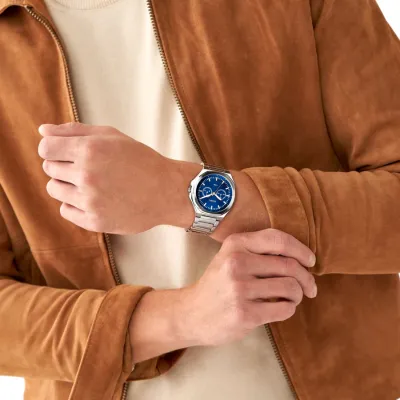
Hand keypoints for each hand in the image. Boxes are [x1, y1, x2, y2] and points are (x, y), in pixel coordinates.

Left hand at [38, 123, 199, 233]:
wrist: (167, 191)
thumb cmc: (141, 160)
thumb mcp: (112, 136)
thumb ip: (75, 131)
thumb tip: (42, 131)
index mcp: (90, 149)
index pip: (46, 148)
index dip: (54, 149)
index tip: (67, 153)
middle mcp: (87, 175)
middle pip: (49, 168)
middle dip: (64, 166)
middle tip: (89, 169)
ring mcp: (90, 200)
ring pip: (55, 190)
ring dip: (68, 185)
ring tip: (92, 184)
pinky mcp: (94, 221)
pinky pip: (66, 210)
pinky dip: (75, 204)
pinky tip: (95, 199)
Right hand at [181, 228, 316, 345]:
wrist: (191, 313)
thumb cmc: (218, 284)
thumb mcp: (230, 257)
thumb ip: (258, 251)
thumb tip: (301, 256)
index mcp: (235, 244)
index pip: (278, 240)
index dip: (301, 250)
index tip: (310, 261)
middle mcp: (236, 262)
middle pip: (289, 265)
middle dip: (307, 278)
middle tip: (310, 288)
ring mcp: (239, 289)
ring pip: (291, 288)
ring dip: (298, 295)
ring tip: (292, 298)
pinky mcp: (244, 313)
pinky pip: (284, 309)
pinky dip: (289, 309)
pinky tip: (281, 308)